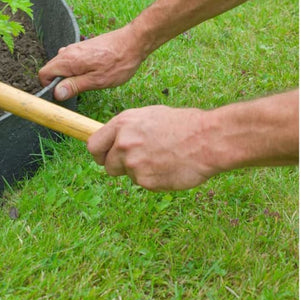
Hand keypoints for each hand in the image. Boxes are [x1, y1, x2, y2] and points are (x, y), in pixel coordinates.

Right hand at [38, 23, 146, 100]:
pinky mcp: (83, 47)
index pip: (44, 74)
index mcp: (68, 60)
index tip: (62, 95)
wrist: (133, 42)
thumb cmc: (118, 63)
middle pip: (51, 69)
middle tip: (77, 91)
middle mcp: (68, 51)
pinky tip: (91, 73)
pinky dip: (75, 68)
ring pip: (61, 64)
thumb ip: (74, 86)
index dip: (49, 87)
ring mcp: (75, 48)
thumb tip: (56, 93)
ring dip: (68, 75)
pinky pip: (71, 60)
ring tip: (86, 82)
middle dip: (59, 82)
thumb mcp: (96, 81)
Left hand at [87, 105, 217, 190]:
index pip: (94, 145)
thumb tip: (115, 139)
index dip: (100, 153)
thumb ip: (128, 129)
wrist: (207, 139)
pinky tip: (169, 167)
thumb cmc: (182, 124)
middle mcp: (123, 143)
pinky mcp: (146, 181)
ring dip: (141, 171)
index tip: (105, 157)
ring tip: (162, 158)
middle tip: (140, 160)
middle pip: (108, 165)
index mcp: (122, 124)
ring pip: (128, 175)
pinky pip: (144, 184)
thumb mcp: (149, 116)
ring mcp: (134, 164)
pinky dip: (154, 179)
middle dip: (120, 165)